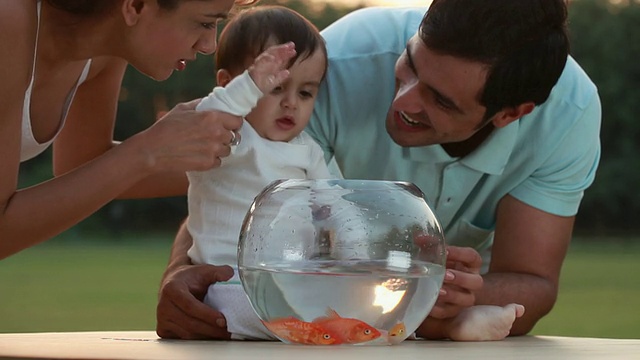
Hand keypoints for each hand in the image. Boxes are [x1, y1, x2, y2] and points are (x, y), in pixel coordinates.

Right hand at [127, 99, 242, 173]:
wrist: (153, 150)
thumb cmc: (166, 127)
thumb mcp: (183, 108)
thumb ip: (201, 104)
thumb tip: (212, 102)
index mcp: (212, 117)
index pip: (237, 120)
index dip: (234, 122)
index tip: (229, 124)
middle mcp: (216, 133)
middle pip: (234, 136)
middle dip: (227, 136)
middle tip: (216, 136)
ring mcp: (213, 150)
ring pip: (228, 150)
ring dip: (220, 148)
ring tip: (206, 146)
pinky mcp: (208, 164)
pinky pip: (219, 161)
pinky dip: (212, 159)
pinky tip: (200, 154)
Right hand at [156, 264, 233, 339]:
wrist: (173, 283)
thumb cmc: (190, 278)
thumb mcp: (204, 271)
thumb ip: (218, 272)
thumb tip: (229, 275)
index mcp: (172, 289)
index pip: (190, 306)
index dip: (207, 315)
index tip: (222, 321)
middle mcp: (163, 306)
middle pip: (190, 323)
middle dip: (211, 329)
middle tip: (228, 331)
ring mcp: (161, 320)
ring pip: (187, 334)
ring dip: (207, 336)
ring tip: (223, 334)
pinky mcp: (163, 330)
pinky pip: (183, 339)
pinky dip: (199, 339)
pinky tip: (211, 336)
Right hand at [248, 42, 296, 92]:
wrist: (250, 90)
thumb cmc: (261, 86)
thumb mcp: (273, 82)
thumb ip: (280, 77)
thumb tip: (287, 72)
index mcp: (270, 66)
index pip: (278, 57)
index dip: (286, 53)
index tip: (293, 50)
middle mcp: (265, 63)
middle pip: (275, 53)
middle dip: (283, 48)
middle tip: (292, 45)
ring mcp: (260, 63)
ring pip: (269, 54)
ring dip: (277, 51)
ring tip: (285, 48)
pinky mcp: (254, 67)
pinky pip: (260, 61)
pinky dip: (266, 59)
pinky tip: (272, 57)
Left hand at [430, 246, 482, 318]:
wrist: (441, 287)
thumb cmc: (441, 267)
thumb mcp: (438, 255)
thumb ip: (430, 245)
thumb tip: (418, 238)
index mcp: (471, 265)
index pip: (472, 257)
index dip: (460, 253)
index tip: (445, 250)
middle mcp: (472, 282)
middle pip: (477, 281)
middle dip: (461, 278)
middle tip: (446, 274)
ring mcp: (464, 298)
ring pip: (466, 299)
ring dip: (452, 295)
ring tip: (439, 290)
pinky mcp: (453, 311)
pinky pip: (449, 312)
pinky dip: (439, 309)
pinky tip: (429, 304)